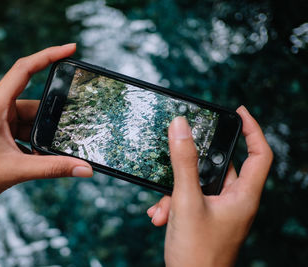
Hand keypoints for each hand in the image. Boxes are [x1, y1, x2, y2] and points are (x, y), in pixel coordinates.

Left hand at [0, 44, 92, 237]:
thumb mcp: (15, 170)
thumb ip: (53, 168)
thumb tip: (84, 169)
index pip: (25, 69)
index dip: (48, 55)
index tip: (70, 49)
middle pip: (34, 104)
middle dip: (54, 115)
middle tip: (76, 123)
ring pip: (29, 122)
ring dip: (43, 134)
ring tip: (62, 146)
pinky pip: (22, 134)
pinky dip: (34, 144)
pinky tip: (44, 157)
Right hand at [147, 106, 272, 265]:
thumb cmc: (197, 253)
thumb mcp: (186, 201)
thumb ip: (183, 162)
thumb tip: (180, 126)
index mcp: (243, 196)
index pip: (260, 154)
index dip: (252, 129)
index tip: (238, 112)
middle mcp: (234, 201)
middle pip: (220, 167)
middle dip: (191, 167)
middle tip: (178, 156)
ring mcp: (219, 211)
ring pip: (198, 185)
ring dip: (175, 191)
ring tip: (163, 208)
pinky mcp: (205, 218)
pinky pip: (189, 199)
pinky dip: (173, 204)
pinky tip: (160, 217)